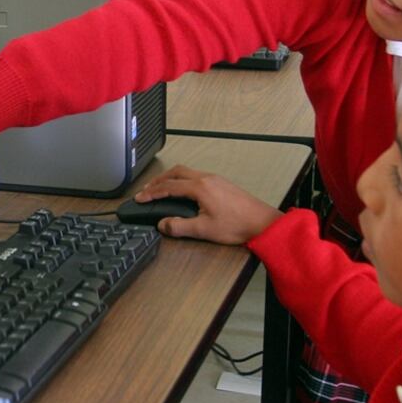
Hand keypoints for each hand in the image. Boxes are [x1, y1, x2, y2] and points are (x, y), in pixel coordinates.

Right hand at [135, 165, 282, 243]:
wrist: (262, 222)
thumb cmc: (237, 225)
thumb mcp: (204, 230)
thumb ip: (179, 227)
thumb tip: (162, 225)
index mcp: (199, 187)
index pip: (168, 187)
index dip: (151, 192)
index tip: (140, 198)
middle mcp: (207, 178)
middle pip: (176, 172)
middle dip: (159, 180)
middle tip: (147, 189)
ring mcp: (216, 179)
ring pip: (187, 172)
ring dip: (171, 178)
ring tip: (161, 188)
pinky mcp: (222, 184)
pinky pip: (197, 176)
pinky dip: (183, 180)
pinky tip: (183, 190)